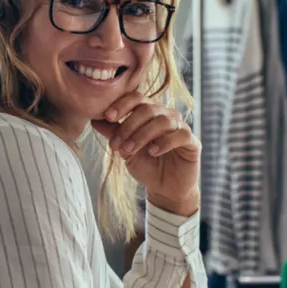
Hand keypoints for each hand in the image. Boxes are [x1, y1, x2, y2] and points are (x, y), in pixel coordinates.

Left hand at [91, 93, 199, 215]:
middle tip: (115, 145)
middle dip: (128, 126)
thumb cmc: (146, 165)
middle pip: (147, 108)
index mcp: (149, 113)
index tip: (107, 116)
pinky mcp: (192, 142)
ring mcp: (180, 127)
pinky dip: (164, 142)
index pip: (136, 98)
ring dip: (142, 135)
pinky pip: (180, 135)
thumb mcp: (125, 149)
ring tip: (129, 151)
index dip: (122, 104)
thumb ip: (113, 134)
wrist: (164, 189)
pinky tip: (152, 152)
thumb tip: (94, 119)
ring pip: (163, 120)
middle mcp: (166, 115)